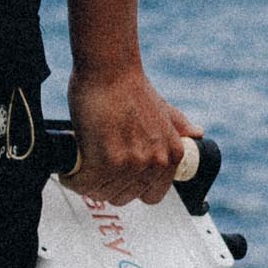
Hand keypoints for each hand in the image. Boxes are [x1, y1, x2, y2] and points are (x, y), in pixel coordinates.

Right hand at [63, 63, 196, 204]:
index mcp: (172, 155)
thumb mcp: (163, 109)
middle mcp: (155, 163)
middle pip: (123, 197)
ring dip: (87, 183)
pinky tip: (70, 171)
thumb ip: (179, 125)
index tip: (116, 177)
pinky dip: (72, 179)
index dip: (129, 187)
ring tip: (80, 167)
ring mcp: (131, 164)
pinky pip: (83, 184)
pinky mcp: (106, 161)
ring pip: (101, 193)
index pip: (151, 196)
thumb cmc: (129, 87)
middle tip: (92, 169)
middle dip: (105, 186)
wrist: (110, 70)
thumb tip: (197, 133)